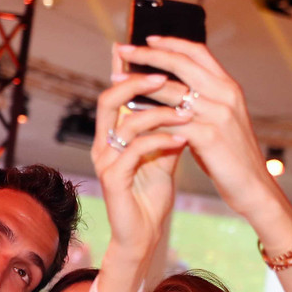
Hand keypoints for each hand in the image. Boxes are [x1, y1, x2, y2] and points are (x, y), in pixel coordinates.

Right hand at [93, 46, 187, 271]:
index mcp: (111, 138)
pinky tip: (183, 140)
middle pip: (108, 101)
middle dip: (136, 84)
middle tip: (165, 78)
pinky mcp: (113, 180)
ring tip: (188, 114)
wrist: (142, 235)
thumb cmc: (150, 197)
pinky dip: (161, 141)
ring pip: (126, 124)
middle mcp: (102, 146)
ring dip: (160, 114)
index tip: (151, 56)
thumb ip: (167, 130)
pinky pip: (136, 150)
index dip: (126, 73)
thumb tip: (185, 101)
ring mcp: (105, 162)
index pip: (114, 97)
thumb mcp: (163, 157)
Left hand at [117, 37, 286, 220]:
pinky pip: (171, 121)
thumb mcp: (219, 123)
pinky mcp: (210, 137)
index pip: (198, 53)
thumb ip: (201, 105)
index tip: (147, 40)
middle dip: (149, 55)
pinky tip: (130, 118)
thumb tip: (171, 94)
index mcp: (228, 87)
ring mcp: (219, 114)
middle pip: (182, 64)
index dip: (172, 43)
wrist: (253, 187)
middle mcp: (225, 94)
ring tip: (116, 80)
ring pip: (172, 91)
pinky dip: (149, 118)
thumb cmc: (231, 157)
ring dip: (140, 85)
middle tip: (124, 51)